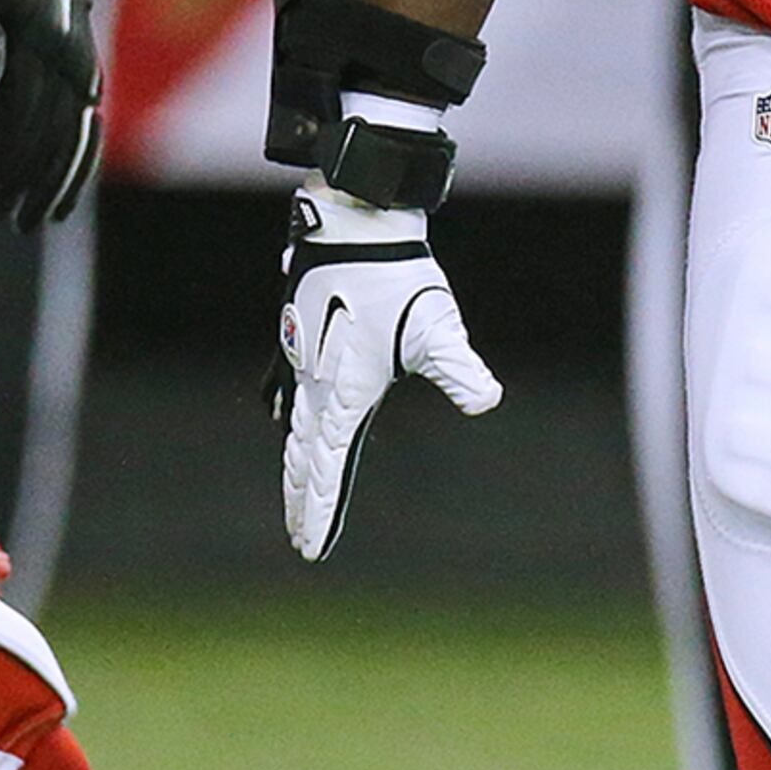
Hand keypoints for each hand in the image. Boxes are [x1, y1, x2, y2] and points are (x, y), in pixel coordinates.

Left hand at [0, 0, 103, 227]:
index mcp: (37, 36)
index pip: (22, 103)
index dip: (4, 145)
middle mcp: (69, 59)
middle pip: (49, 130)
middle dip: (25, 177)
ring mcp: (85, 73)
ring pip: (73, 141)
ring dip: (51, 186)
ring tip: (26, 224)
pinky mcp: (91, 85)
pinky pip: (88, 136)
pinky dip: (77, 173)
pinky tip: (60, 208)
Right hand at [270, 182, 501, 560]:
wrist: (354, 221)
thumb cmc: (396, 274)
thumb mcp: (437, 327)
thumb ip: (460, 369)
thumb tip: (487, 400)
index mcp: (343, 393)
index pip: (329, 468)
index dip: (322, 511)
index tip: (311, 548)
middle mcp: (314, 382)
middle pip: (304, 458)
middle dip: (303, 502)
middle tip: (300, 539)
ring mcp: (300, 357)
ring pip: (293, 426)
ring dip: (295, 463)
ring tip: (296, 492)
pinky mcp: (297, 333)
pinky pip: (285, 389)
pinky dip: (287, 416)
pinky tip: (283, 417)